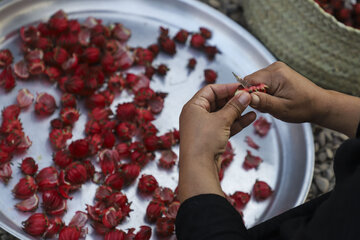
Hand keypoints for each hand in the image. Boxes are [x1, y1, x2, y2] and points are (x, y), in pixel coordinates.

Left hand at [178, 83, 255, 201]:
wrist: (198, 168)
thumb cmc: (203, 141)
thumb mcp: (221, 120)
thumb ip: (234, 106)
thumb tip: (244, 95)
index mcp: (193, 106)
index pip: (210, 90)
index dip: (227, 87)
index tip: (241, 87)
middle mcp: (196, 115)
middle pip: (217, 102)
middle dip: (233, 100)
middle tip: (248, 97)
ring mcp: (203, 127)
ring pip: (222, 114)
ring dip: (237, 111)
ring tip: (251, 107)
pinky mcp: (210, 138)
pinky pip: (225, 126)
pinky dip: (236, 122)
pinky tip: (250, 118)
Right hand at [244, 61, 326, 122]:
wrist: (319, 103)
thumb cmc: (304, 107)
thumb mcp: (282, 109)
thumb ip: (263, 102)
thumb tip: (247, 98)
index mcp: (276, 74)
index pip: (248, 81)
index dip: (248, 94)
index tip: (257, 104)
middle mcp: (275, 67)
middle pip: (251, 81)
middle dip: (255, 95)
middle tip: (268, 106)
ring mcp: (276, 69)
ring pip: (255, 83)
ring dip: (260, 95)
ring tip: (274, 103)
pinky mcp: (277, 73)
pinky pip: (262, 82)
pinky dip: (265, 92)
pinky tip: (275, 99)